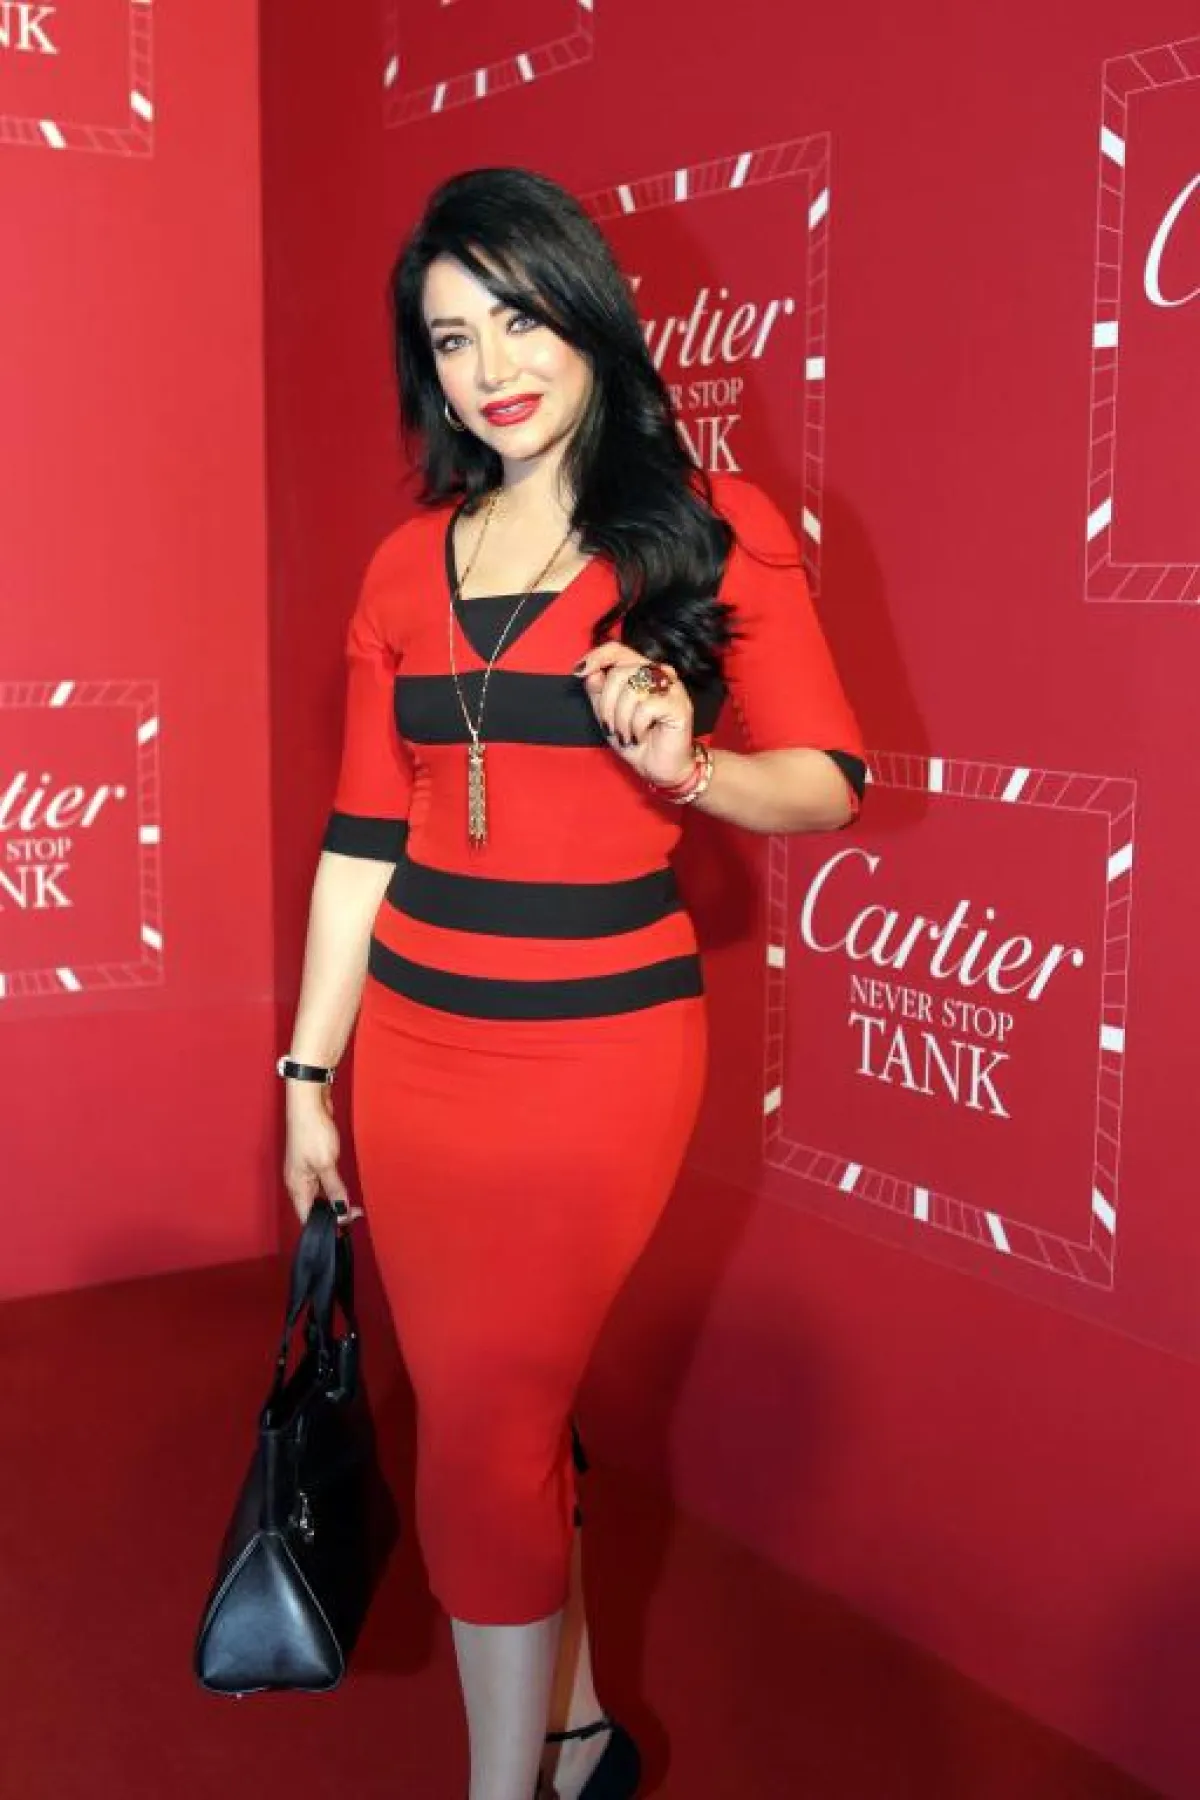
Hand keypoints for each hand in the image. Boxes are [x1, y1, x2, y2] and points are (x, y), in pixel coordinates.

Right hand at [283, 1083, 362, 1228]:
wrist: (309, 1104)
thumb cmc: (312, 1132)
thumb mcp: (326, 1164)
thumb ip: (333, 1189)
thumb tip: (340, 1211)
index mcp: (296, 1187)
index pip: (307, 1217)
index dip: (325, 1225)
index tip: (345, 1227)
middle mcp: (299, 1182)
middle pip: (313, 1207)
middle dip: (332, 1214)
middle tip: (354, 1216)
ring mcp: (306, 1171)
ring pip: (319, 1195)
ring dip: (334, 1201)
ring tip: (352, 1208)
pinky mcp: (314, 1161)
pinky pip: (323, 1182)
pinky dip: (333, 1188)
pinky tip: (344, 1191)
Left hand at [574, 645, 695, 788]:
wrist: (657, 767)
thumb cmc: (634, 740)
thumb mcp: (606, 715)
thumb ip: (597, 692)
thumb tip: (588, 672)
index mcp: (640, 670)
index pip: (617, 650)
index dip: (596, 657)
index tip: (578, 672)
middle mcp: (658, 672)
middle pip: (620, 672)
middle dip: (606, 704)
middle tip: (610, 726)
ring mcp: (672, 687)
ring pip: (633, 689)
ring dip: (621, 718)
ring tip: (626, 734)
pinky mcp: (680, 704)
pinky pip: (646, 707)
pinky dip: (637, 725)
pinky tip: (640, 735)